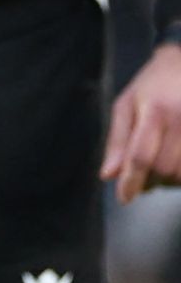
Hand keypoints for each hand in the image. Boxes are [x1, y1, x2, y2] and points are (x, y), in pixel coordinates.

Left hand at [102, 41, 180, 201]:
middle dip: (149, 182)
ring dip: (169, 182)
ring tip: (159, 172)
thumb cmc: (154, 84)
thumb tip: (108, 175)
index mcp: (156, 112)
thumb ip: (118, 140)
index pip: (141, 156)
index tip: (124, 198)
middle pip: (164, 169)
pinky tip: (175, 168)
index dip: (131, 182)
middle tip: (141, 180)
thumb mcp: (126, 104)